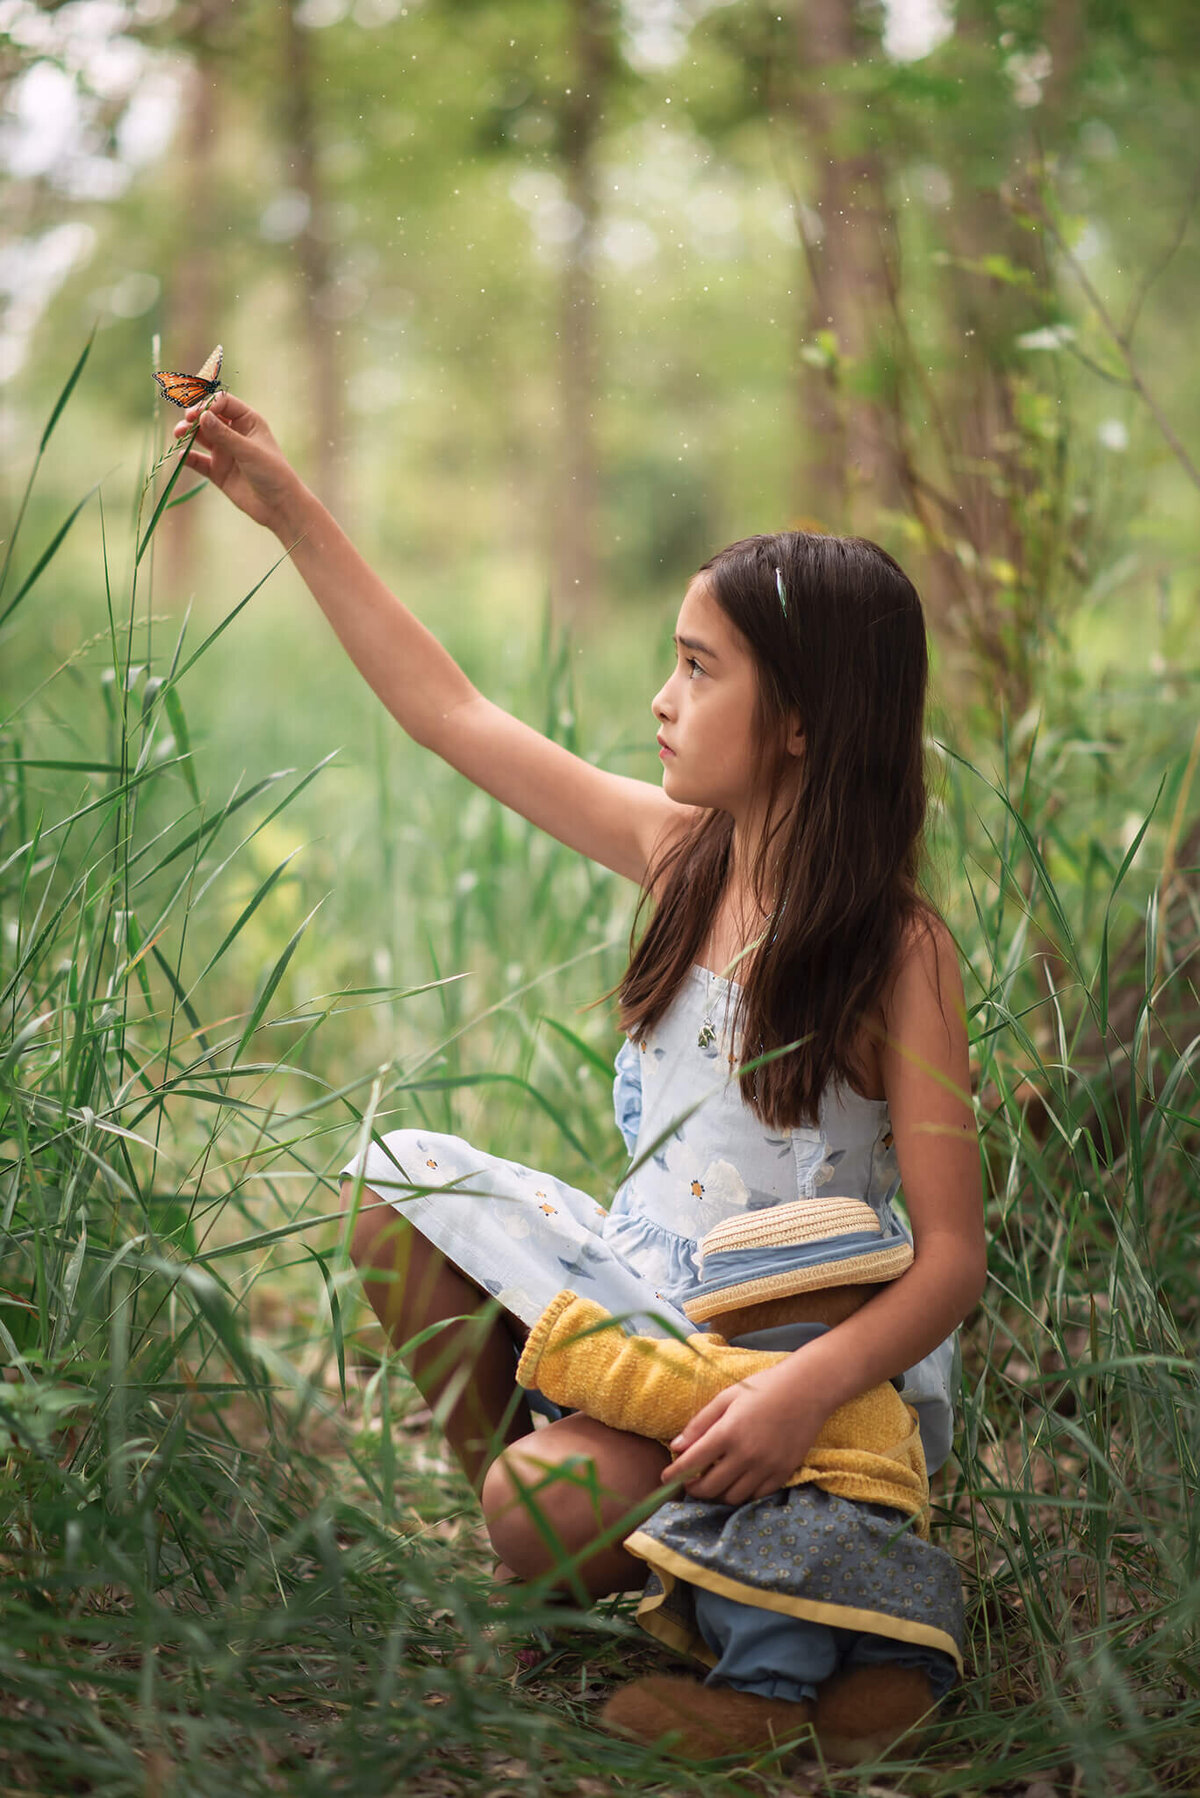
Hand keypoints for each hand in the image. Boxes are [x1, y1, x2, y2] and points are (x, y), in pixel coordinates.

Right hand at [173, 391, 304, 535]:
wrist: (279, 506)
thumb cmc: (272, 473)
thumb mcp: (249, 451)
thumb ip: (224, 435)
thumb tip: (202, 416)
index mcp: (247, 421)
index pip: (223, 402)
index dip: (208, 404)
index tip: (198, 413)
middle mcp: (234, 433)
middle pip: (208, 417)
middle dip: (194, 417)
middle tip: (186, 422)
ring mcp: (225, 452)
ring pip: (200, 437)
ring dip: (187, 433)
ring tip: (178, 435)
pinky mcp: (218, 471)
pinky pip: (198, 461)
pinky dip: (188, 458)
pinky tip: (181, 456)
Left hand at [661, 1361, 823, 1505]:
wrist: (807, 1389)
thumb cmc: (762, 1388)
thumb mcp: (726, 1397)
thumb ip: (699, 1424)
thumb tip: (676, 1448)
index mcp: (728, 1432)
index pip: (692, 1463)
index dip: (674, 1474)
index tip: (665, 1478)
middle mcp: (746, 1454)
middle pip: (711, 1488)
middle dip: (694, 1489)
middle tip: (689, 1483)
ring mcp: (766, 1467)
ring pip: (733, 1497)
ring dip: (717, 1494)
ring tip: (711, 1483)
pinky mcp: (783, 1473)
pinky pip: (756, 1496)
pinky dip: (742, 1494)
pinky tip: (736, 1482)